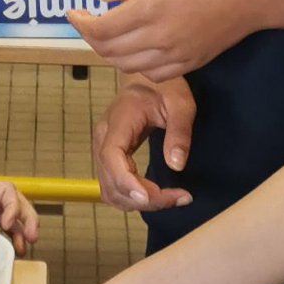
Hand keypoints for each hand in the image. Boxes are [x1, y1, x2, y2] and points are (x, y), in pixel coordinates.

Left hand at [0, 157, 39, 253]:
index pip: (5, 192)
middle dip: (26, 217)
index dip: (14, 207)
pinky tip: (7, 245)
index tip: (8, 226)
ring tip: (25, 247)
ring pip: (4, 214)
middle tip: (33, 239)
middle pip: (11, 202)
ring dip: (18, 227)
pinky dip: (3, 234)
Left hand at [68, 0, 262, 80]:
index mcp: (150, 8)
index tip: (74, 12)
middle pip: (109, 51)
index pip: (101, 29)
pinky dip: (136, 65)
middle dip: (91, 38)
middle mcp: (159, 38)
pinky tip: (138, 48)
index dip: (81, 24)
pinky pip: (152, 74)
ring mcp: (176, 55)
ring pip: (128, 67)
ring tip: (110, 33)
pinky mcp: (190, 64)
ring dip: (111, 53)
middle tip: (89, 21)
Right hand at [92, 76, 195, 212]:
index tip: (149, 196)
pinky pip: (114, 187)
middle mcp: (103, 139)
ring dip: (139, 203)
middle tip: (179, 197)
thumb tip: (177, 165)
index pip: (111, 156)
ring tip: (172, 198)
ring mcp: (102, 150)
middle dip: (144, 198)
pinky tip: (156, 196)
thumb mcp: (180, 104)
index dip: (127, 181)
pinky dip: (132, 199)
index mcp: (118, 122)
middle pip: (112, 181)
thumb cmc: (163, 87)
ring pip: (111, 190)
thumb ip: (179, 132)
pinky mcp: (109, 159)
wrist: (146, 80)